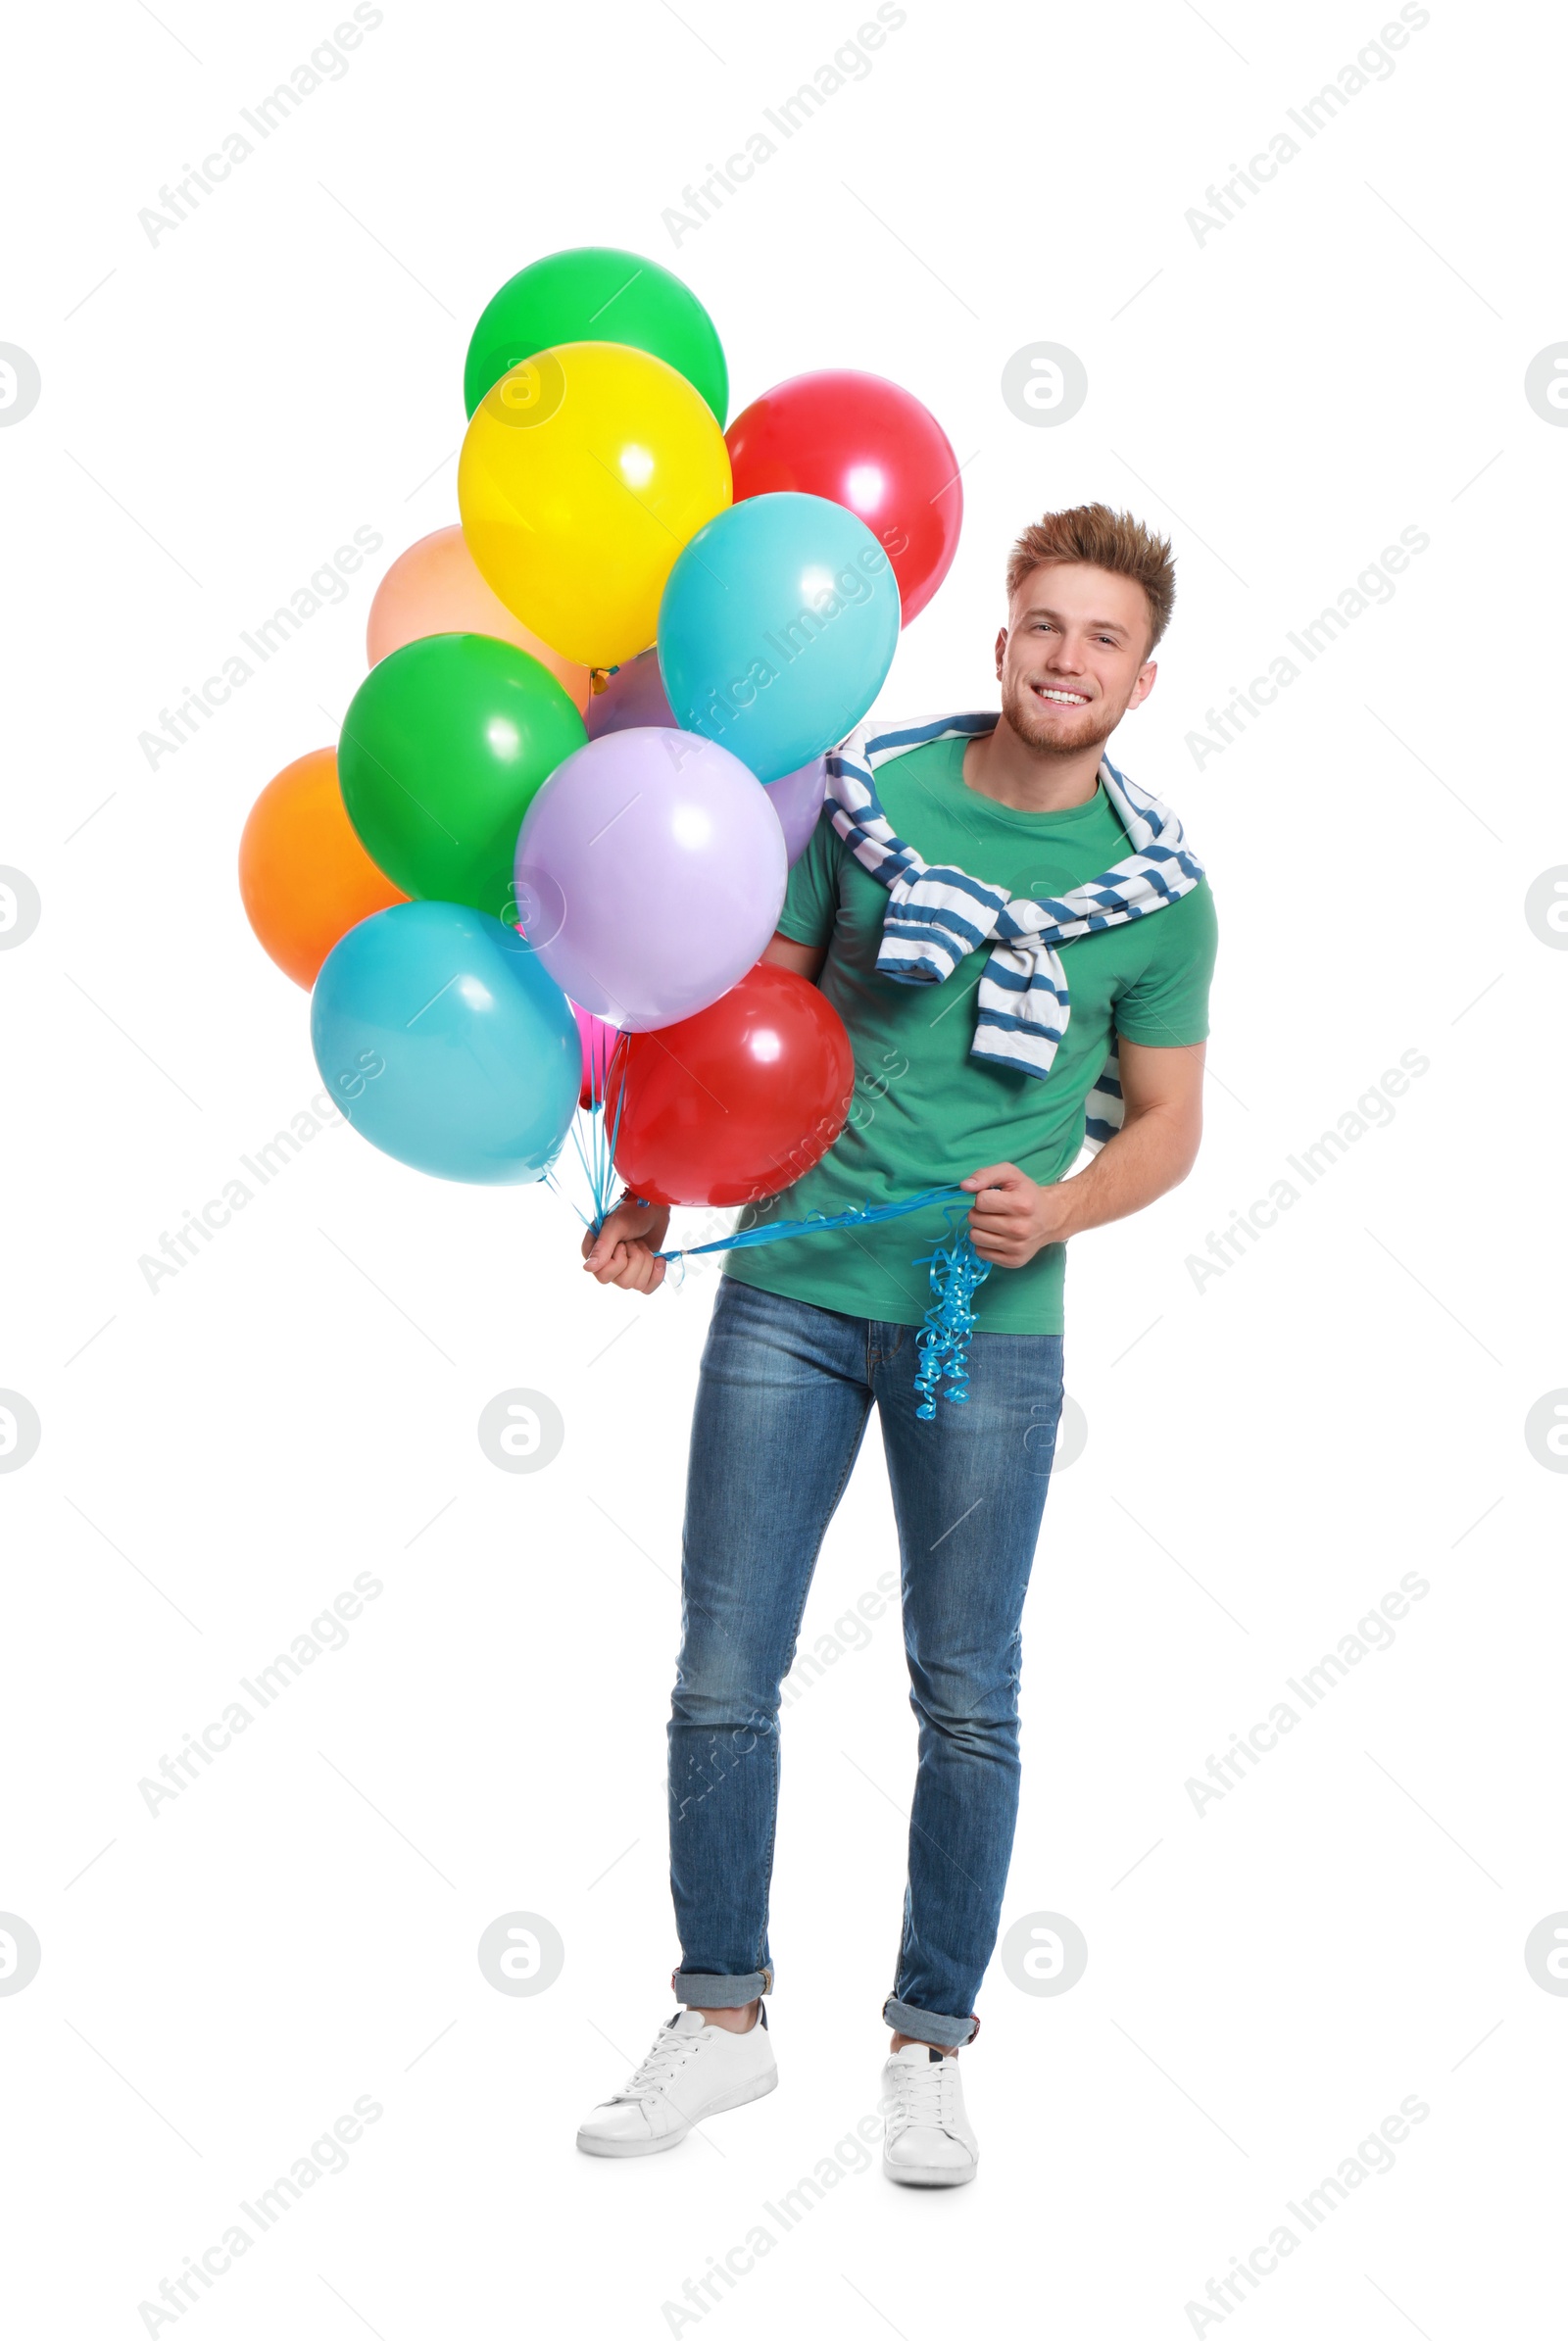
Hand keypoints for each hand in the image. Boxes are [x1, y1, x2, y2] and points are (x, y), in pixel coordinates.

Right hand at [582, 1195, 671, 1292]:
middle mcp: (605, 1264)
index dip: (619, 1261)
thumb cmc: (632, 1211)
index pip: (603, 1276)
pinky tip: (659, 1259)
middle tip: (635, 1241)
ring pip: (637, 1285)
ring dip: (646, 1261)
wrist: (654, 1208)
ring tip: (643, 1244)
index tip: (624, 1243)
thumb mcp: (616, 1225)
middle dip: (637, 1259)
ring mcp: (623, 1270)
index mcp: (592, 1253)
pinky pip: (647, 1288)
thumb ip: (602, 1246)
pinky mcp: (640, 1272)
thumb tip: (588, 1268)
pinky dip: (657, 1274)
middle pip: (624, 1283)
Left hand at [959, 1162, 1073, 1268]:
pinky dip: (985, 1243)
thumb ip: (985, 1174)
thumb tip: (964, 1186)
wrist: (1051, 1217)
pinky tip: (999, 1236)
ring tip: (995, 1223)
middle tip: (995, 1211)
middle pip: (975, 1219)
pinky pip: (981, 1253)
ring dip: (981, 1228)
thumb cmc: (1027, 1193)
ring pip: (975, 1237)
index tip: (995, 1198)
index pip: (980, 1201)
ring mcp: (1018, 1247)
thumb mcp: (1010, 1175)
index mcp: (1021, 1205)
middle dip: (980, 1212)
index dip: (983, 1197)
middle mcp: (1020, 1229)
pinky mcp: (1014, 1261)